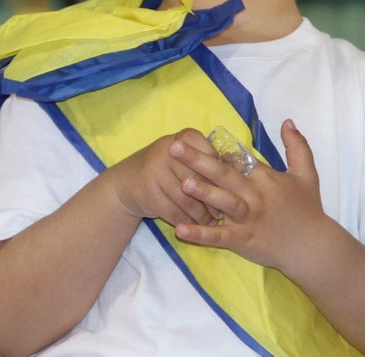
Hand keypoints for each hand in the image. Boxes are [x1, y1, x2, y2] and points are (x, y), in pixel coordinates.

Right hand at [106, 128, 221, 226]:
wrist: (126, 182)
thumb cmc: (165, 169)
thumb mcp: (183, 158)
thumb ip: (206, 162)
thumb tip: (238, 180)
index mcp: (183, 138)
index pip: (211, 156)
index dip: (221, 177)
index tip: (228, 190)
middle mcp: (168, 149)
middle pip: (200, 179)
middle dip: (213, 199)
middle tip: (223, 212)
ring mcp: (156, 171)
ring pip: (188, 199)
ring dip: (202, 215)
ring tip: (211, 222)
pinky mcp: (148, 193)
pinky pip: (175, 212)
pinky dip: (187, 222)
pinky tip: (194, 227)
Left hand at [170, 119, 334, 270]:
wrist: (315, 247)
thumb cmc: (308, 210)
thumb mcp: (307, 174)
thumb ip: (297, 146)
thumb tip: (288, 121)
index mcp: (264, 177)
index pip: (237, 158)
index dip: (215, 149)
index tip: (192, 137)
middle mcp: (254, 195)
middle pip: (224, 174)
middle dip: (198, 160)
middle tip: (174, 147)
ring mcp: (248, 218)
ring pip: (223, 202)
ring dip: (203, 193)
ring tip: (181, 183)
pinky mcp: (244, 240)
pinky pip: (219, 236)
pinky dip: (200, 234)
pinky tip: (180, 229)